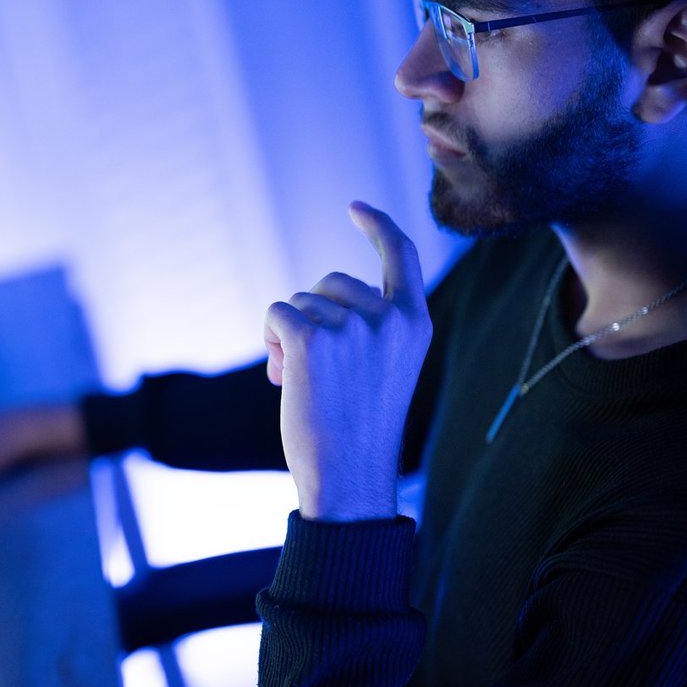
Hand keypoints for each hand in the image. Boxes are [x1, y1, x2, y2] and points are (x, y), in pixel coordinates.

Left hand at [264, 202, 430, 520]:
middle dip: (313, 316)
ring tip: (304, 383)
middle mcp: (389, 319)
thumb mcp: (384, 370)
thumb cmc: (358, 432)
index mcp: (415, 325)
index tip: (355, 207)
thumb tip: (311, 304)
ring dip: (289, 335)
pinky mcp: (312, 337)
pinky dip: (271, 337)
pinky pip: (277, 312)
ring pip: (299, 302)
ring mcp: (352, 326)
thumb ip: (367, 330)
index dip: (377, 226)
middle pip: (330, 283)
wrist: (348, 479)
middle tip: (315, 370)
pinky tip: (283, 376)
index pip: (401, 255)